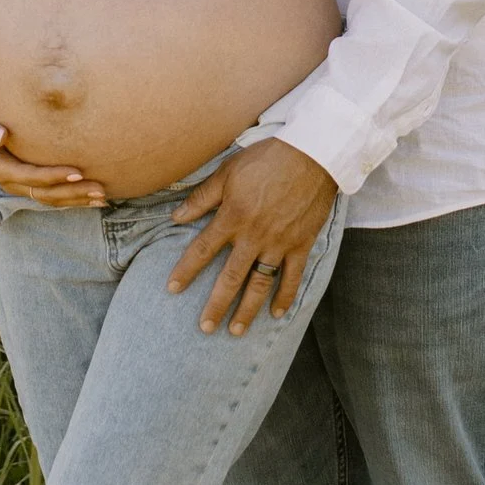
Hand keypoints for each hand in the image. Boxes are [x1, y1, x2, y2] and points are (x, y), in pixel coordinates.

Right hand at [0, 93, 108, 209]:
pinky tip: (91, 197)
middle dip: (73, 194)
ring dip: (76, 200)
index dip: (54, 177)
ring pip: (51, 199)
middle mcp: (12, 182)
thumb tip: (0, 135)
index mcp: (0, 170)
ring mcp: (20, 185)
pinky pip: (51, 195)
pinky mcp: (27, 182)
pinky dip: (71, 197)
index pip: (31, 177)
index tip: (77, 172)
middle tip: (100, 190)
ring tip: (102, 198)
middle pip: (45, 194)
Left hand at [168, 140, 336, 336]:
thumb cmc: (267, 158)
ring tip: (236, 330)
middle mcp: (254, 235)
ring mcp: (279, 243)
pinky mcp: (301, 244)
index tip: (172, 289)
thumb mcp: (228, 171)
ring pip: (260, 284)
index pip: (203, 250)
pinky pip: (292, 277)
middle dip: (216, 305)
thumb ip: (202, 197)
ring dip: (248, 310)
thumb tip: (176, 217)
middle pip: (231, 277)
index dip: (186, 271)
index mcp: (233, 217)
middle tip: (205, 328)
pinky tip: (276, 314)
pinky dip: (285, 296)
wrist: (312, 154)